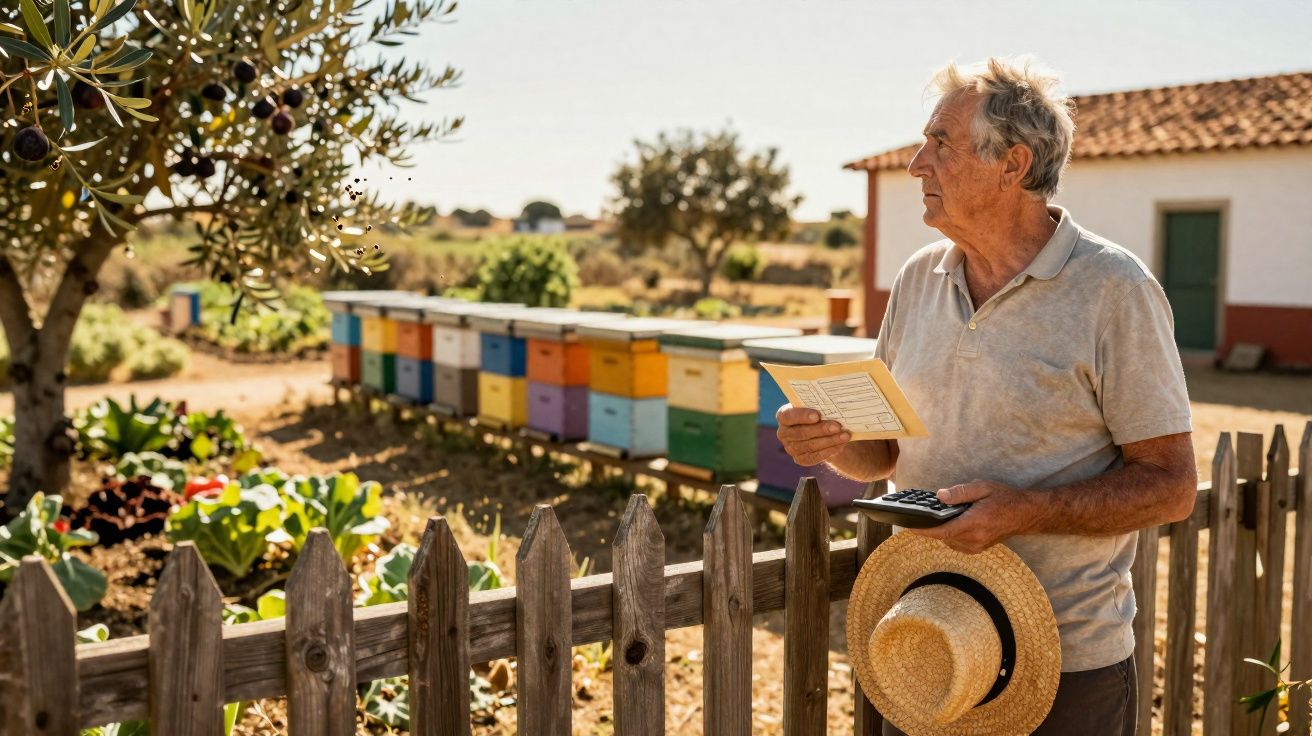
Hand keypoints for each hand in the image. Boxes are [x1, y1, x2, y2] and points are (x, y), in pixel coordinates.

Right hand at [775, 404, 850, 465]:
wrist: (822, 431)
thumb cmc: (818, 414)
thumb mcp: (817, 407)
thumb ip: (819, 406)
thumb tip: (834, 405)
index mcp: (784, 416)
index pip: (788, 416)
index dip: (802, 416)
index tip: (817, 415)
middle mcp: (784, 433)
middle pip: (801, 432)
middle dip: (821, 429)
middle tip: (838, 426)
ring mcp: (791, 448)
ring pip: (810, 445)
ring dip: (830, 440)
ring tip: (845, 436)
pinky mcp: (800, 459)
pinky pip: (815, 457)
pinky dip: (829, 450)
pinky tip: (840, 445)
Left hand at [909, 480, 1040, 553]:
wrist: (1026, 514)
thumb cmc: (1005, 498)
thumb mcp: (982, 487)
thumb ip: (960, 492)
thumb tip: (939, 496)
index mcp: (974, 524)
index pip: (942, 532)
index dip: (924, 530)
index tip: (909, 526)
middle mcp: (974, 539)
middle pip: (943, 537)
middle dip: (931, 527)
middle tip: (922, 514)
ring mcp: (977, 546)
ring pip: (949, 541)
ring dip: (942, 531)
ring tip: (938, 517)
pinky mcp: (978, 548)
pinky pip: (957, 544)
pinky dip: (951, 535)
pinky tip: (952, 523)